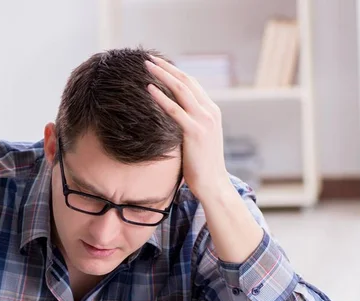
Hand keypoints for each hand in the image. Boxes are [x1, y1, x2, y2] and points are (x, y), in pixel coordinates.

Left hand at [145, 56, 230, 201]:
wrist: (213, 183)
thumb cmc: (201, 165)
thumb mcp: (197, 139)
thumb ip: (188, 125)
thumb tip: (170, 119)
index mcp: (211, 111)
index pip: (192, 84)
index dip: (175, 72)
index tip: (159, 64)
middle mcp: (210, 111)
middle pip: (186, 81)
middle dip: (167, 68)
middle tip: (149, 58)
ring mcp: (204, 121)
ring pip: (181, 90)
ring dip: (162, 76)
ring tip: (146, 66)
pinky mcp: (195, 132)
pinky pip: (175, 110)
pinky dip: (161, 98)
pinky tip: (149, 89)